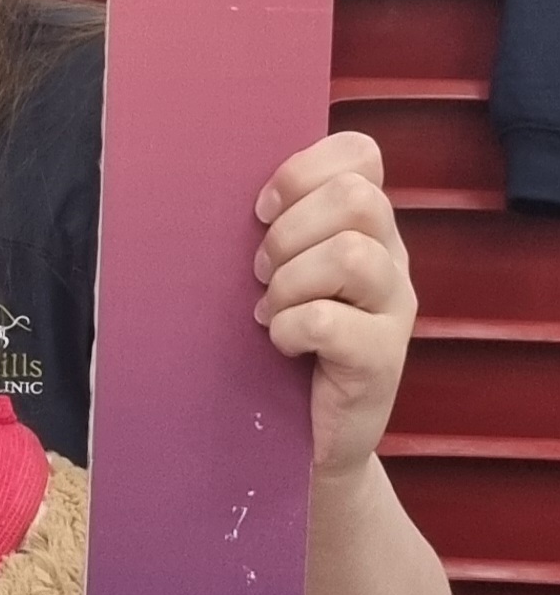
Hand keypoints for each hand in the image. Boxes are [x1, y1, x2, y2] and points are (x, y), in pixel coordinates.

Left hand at [253, 135, 413, 481]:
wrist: (301, 440)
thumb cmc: (276, 345)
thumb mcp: (274, 275)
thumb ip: (268, 228)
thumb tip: (200, 182)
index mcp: (364, 225)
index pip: (361, 154)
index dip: (303, 170)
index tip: (260, 210)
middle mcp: (390, 257)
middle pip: (357, 197)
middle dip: (290, 230)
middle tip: (259, 272)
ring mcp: (394, 308)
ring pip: (351, 254)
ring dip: (291, 281)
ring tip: (270, 311)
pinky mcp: (384, 360)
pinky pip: (331, 321)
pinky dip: (291, 328)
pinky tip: (280, 345)